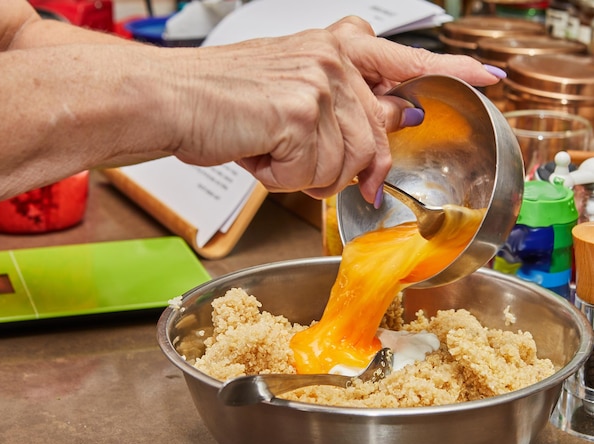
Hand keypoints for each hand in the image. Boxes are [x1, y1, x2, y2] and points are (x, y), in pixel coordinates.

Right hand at [171, 17, 502, 203]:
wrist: (171, 99)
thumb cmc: (223, 101)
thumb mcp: (293, 90)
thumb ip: (348, 104)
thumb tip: (396, 121)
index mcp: (334, 48)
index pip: (405, 60)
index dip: (450, 71)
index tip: (487, 78)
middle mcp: (334, 60)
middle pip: (374, 142)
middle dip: (339, 167)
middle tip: (297, 159)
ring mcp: (321, 85)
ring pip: (344, 166)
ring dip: (302, 173)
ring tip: (268, 150)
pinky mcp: (302, 113)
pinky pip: (311, 174)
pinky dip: (281, 178)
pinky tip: (258, 153)